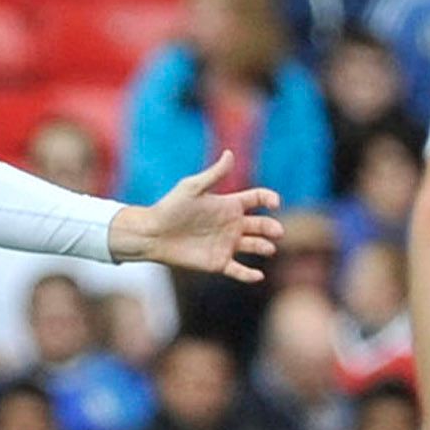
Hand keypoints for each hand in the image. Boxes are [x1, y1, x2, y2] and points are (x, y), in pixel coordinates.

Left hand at [110, 153, 281, 282]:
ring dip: (264, 247)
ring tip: (268, 248)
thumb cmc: (171, 207)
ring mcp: (226, 244)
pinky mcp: (218, 262)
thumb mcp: (192, 188)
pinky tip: (258, 275)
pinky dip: (249, 275)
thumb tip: (230, 153)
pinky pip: (238, 270)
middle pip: (261, 224)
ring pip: (254, 246)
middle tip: (277, 231)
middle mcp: (231, 224)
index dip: (269, 199)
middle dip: (271, 227)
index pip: (257, 199)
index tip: (274, 203)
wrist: (152, 233)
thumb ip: (214, 174)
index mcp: (228, 205)